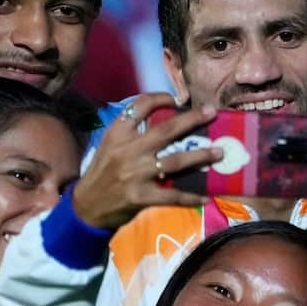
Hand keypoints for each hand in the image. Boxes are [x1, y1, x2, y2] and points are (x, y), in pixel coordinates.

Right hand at [72, 93, 219, 229]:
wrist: (86, 207)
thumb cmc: (103, 173)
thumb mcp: (110, 145)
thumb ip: (132, 133)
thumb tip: (168, 122)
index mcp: (118, 133)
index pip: (141, 106)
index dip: (161, 98)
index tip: (178, 99)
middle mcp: (128, 150)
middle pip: (166, 129)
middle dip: (193, 119)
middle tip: (212, 112)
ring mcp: (136, 174)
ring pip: (176, 160)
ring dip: (201, 156)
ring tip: (220, 152)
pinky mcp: (141, 196)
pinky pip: (172, 195)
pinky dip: (191, 196)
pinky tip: (206, 196)